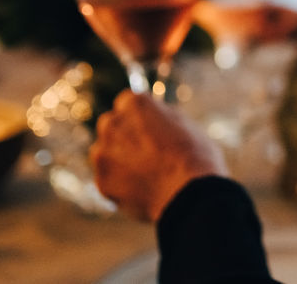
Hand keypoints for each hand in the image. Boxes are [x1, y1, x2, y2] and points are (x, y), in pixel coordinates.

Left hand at [90, 90, 227, 221]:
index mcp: (135, 104)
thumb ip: (161, 117)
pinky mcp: (102, 181)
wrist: (188, 195)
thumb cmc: (194, 156)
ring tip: (144, 173)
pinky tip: (140, 188)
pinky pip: (107, 178)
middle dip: (124, 134)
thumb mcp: (185, 124)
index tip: (150, 127)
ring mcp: (104, 154)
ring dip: (118, 158)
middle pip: (111, 124)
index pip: (128, 101)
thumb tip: (155, 118)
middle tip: (146, 150)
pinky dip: (119, 182)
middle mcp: (113, 124)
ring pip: (104, 151)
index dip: (141, 116)